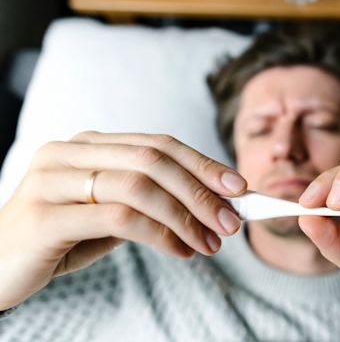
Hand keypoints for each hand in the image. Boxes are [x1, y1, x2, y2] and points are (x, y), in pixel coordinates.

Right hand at [0, 131, 245, 309]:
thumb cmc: (61, 237)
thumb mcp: (110, 213)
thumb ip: (150, 201)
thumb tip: (213, 204)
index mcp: (88, 143)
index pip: (158, 144)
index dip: (203, 163)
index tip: (239, 186)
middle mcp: (68, 152)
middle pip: (153, 160)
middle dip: (200, 191)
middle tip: (230, 222)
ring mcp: (51, 179)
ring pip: (139, 186)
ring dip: (185, 216)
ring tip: (210, 243)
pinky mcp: (43, 214)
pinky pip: (118, 218)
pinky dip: (160, 235)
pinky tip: (180, 251)